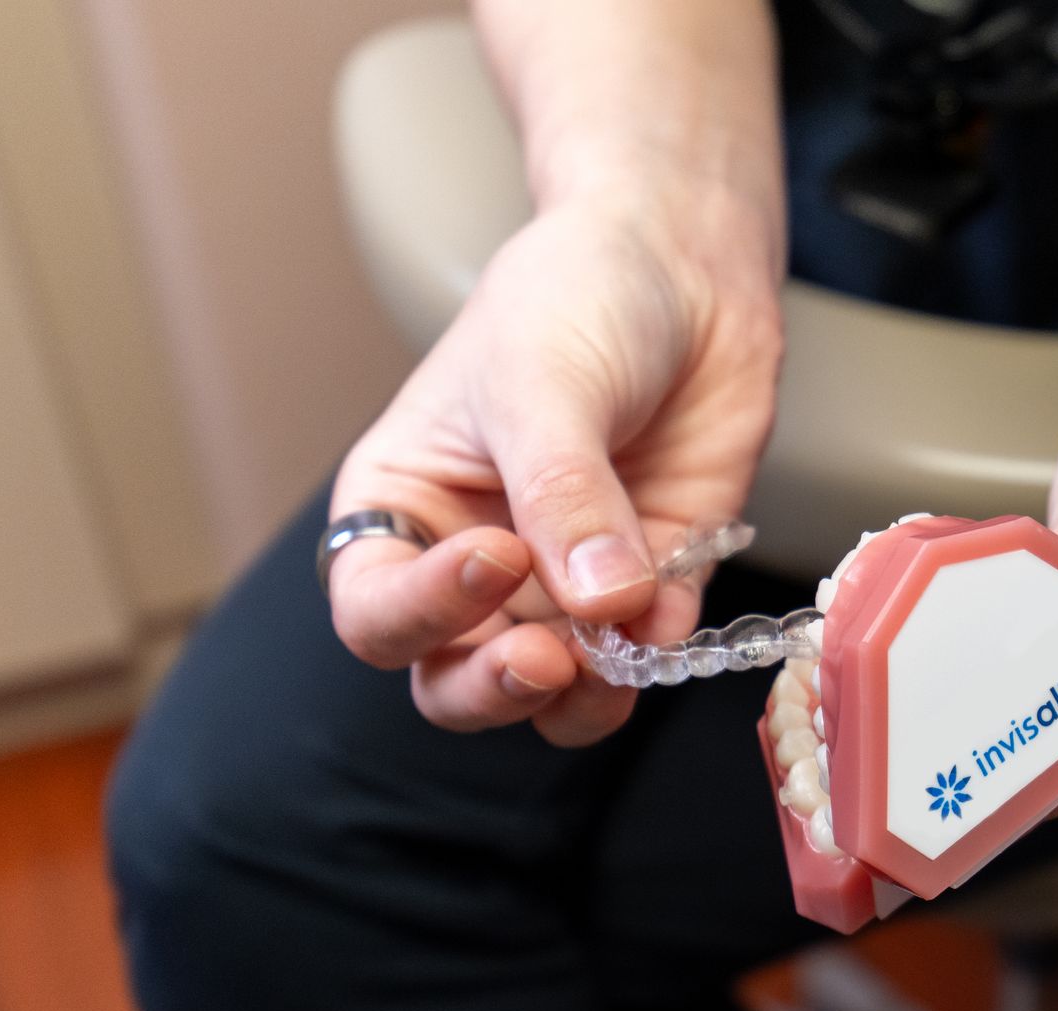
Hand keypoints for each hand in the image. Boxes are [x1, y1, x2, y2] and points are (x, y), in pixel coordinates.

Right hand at [325, 194, 781, 743]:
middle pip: (450, 679)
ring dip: (578, 699)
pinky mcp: (651, 584)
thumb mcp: (540, 382)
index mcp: (404, 510)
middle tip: (546, 658)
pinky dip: (657, 653)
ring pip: (549, 695)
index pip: (374, 610)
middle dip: (493, 689)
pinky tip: (670, 606)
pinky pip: (644, 655)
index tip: (496, 555)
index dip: (422, 611)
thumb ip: (562, 494)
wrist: (683, 264)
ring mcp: (564, 584)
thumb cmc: (573, 298)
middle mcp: (473, 566)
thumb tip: (599, 602)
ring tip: (611, 656)